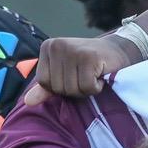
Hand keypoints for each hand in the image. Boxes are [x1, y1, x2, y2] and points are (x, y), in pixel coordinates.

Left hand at [23, 34, 138, 105]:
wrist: (119, 52)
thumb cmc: (90, 65)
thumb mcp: (65, 74)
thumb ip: (46, 87)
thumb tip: (28, 102)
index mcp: (48, 47)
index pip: (44, 83)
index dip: (61, 87)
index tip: (74, 75)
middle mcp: (57, 45)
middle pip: (58, 87)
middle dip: (74, 89)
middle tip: (86, 75)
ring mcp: (73, 49)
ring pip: (71, 89)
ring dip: (85, 89)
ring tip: (93, 74)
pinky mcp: (88, 57)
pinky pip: (86, 87)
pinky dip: (95, 88)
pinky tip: (100, 75)